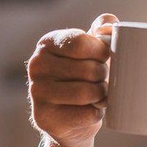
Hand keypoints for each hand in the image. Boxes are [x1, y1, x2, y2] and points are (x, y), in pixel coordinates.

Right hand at [27, 13, 117, 146]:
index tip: (104, 58)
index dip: (102, 52)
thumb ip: (103, 29)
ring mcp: (37, 92)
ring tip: (99, 94)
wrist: (72, 119)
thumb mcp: (93, 48)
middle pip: (89, 70)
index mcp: (48, 43)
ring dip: (102, 95)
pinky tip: (91, 110)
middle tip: (101, 80)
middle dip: (103, 76)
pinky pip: (87, 114)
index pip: (82, 43)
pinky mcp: (44, 117)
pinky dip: (97, 114)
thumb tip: (109, 27)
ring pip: (88, 93)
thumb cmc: (85, 77)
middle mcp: (37, 65)